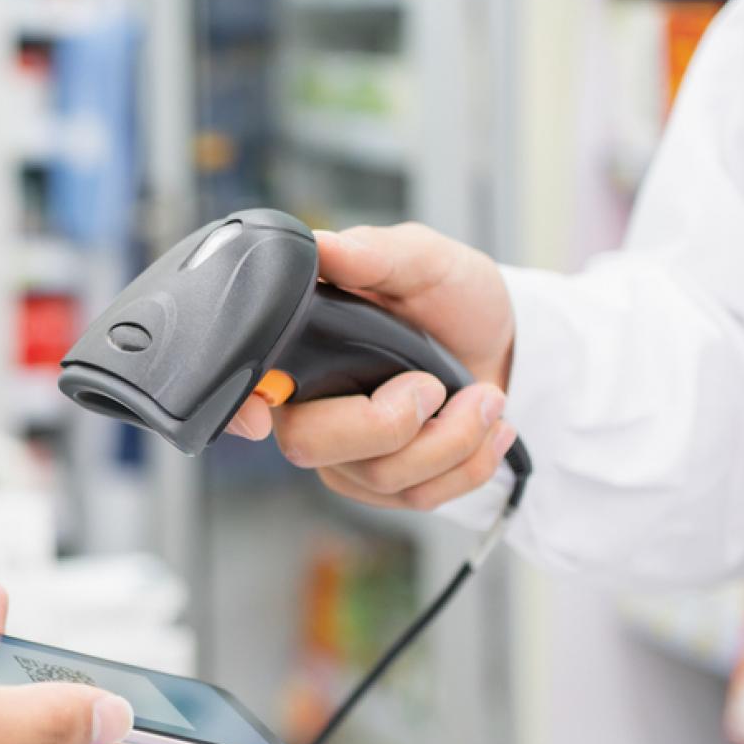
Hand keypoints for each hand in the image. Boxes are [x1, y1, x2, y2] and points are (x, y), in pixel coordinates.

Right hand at [224, 224, 519, 511]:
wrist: (503, 345)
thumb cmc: (453, 299)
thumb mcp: (423, 259)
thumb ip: (375, 253)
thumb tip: (323, 245)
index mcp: (303, 349)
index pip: (244, 387)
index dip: (239, 409)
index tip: (259, 418)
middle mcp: (311, 407)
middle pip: (310, 447)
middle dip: (390, 424)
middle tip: (434, 385)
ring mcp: (346, 453)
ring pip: (379, 476)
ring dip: (453, 439)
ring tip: (486, 398)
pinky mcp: (384, 485)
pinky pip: (417, 497)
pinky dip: (469, 464)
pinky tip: (490, 429)